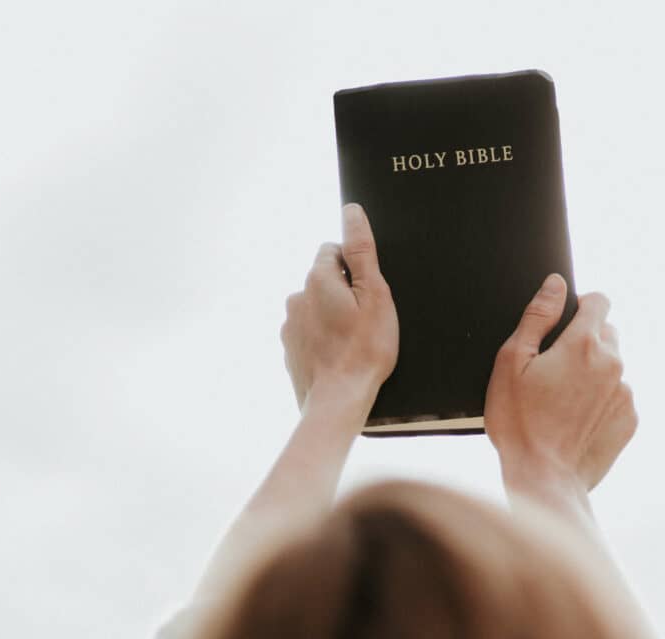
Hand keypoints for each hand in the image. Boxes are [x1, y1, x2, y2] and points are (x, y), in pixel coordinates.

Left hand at [280, 203, 398, 416]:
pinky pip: (309, 334)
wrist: (338, 401)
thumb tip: (351, 212)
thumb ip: (361, 251)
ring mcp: (290, 326)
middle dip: (342, 293)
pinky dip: (323, 340)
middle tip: (365, 321)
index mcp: (317, 279)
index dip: (355, 268)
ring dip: (331, 317)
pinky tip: (339, 357)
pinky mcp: (289, 350)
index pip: (333, 251)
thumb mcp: (374, 295)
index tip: (368, 293)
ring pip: (315, 309)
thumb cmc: (364, 351)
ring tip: (352, 343)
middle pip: (323, 281)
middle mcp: (296, 297)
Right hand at [485, 273, 637, 492]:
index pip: (598, 301)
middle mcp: (613, 363)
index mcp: (583, 344)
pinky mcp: (629, 420)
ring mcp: (625, 393)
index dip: (579, 306)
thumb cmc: (520, 423)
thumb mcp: (511, 363)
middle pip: (606, 333)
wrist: (544, 478)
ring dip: (592, 374)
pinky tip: (574, 421)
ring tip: (561, 402)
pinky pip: (617, 397)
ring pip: (612, 367)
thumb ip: (537, 317)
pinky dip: (600, 402)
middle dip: (583, 343)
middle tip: (553, 371)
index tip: (563, 324)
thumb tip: (555, 285)